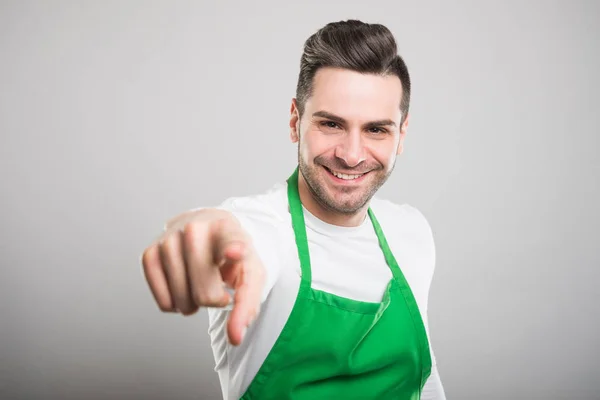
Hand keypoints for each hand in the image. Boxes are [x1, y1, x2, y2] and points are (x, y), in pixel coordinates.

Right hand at [142, 209, 264, 345]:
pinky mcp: (149, 253)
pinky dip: (176, 304)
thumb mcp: (250, 274)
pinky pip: (164, 303)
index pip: (231, 241)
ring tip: (200, 282)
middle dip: (214, 300)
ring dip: (194, 303)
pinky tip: (183, 286)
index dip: (234, 249)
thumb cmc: (232, 256)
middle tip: (218, 285)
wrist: (208, 230)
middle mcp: (195, 228)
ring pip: (182, 300)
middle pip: (205, 293)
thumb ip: (247, 306)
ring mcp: (169, 239)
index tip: (236, 252)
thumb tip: (235, 337)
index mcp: (228, 229)